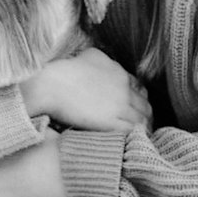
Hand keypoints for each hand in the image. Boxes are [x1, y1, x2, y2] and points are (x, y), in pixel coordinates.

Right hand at [21, 47, 150, 131]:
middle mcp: (123, 89)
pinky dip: (135, 135)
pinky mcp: (110, 122)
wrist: (52, 86)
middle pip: (144, 105)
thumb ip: (104, 61)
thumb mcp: (90, 56)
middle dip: (146, 115)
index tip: (138, 107)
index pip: (140, 88)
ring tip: (141, 135)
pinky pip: (131, 130)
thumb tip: (106, 64)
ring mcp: (118, 105)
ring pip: (141, 119)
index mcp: (119, 73)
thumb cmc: (65, 70)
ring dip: (143, 127)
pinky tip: (133, 140)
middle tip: (143, 124)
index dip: (140, 99)